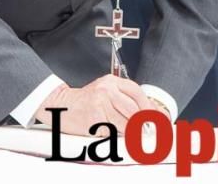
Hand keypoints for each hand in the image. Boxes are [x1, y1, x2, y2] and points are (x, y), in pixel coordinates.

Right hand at [33, 75, 154, 134]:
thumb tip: (148, 114)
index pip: (137, 93)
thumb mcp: (105, 92)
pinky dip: (116, 136)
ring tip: (130, 134)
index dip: (149, 107)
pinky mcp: (94, 117)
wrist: (61, 105)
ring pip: (125, 123)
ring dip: (130, 132)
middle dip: (143, 123)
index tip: (157, 118)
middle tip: (147, 131)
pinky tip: (112, 133)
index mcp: (111, 81)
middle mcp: (106, 90)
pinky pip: (113, 131)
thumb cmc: (84, 101)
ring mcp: (100, 103)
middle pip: (134, 110)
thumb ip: (124, 99)